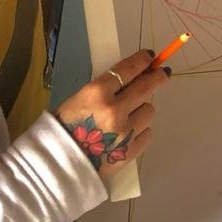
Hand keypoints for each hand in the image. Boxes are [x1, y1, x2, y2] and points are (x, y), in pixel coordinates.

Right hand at [54, 48, 167, 176]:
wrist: (58, 165)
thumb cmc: (64, 127)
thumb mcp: (80, 98)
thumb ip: (106, 88)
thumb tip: (133, 77)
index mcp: (97, 93)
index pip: (128, 69)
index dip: (143, 60)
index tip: (150, 57)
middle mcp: (114, 110)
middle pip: (146, 86)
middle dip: (157, 76)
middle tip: (162, 73)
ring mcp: (125, 132)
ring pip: (149, 110)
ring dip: (142, 108)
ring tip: (129, 114)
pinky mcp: (131, 151)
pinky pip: (147, 133)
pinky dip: (141, 130)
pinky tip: (129, 132)